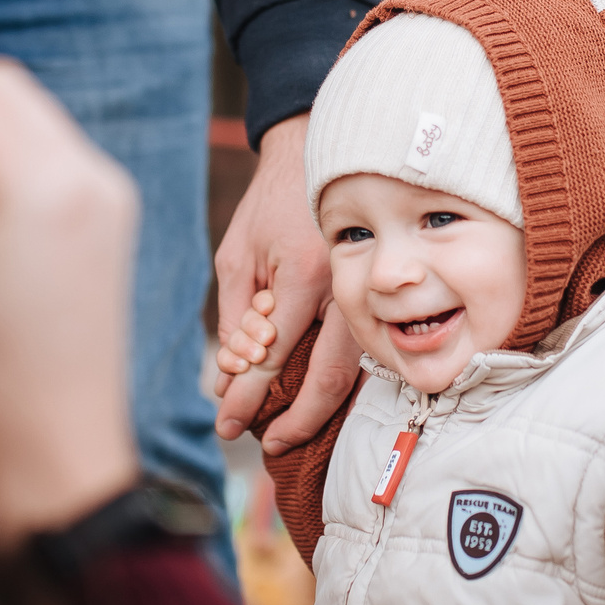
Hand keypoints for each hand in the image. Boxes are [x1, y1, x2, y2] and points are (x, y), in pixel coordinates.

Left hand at [213, 113, 361, 453]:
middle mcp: (346, 288)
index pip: (272, 354)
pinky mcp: (377, 297)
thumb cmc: (272, 205)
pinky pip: (363, 353)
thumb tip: (232, 376)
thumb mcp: (237, 255)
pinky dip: (340, 384)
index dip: (248, 397)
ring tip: (290, 431)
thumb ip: (237, 315)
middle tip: (268, 444)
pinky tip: (318, 401)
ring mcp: (369, 293)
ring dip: (321, 410)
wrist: (321, 160)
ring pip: (355, 371)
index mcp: (307, 274)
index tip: (227, 424)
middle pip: (329, 377)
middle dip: (298, 421)